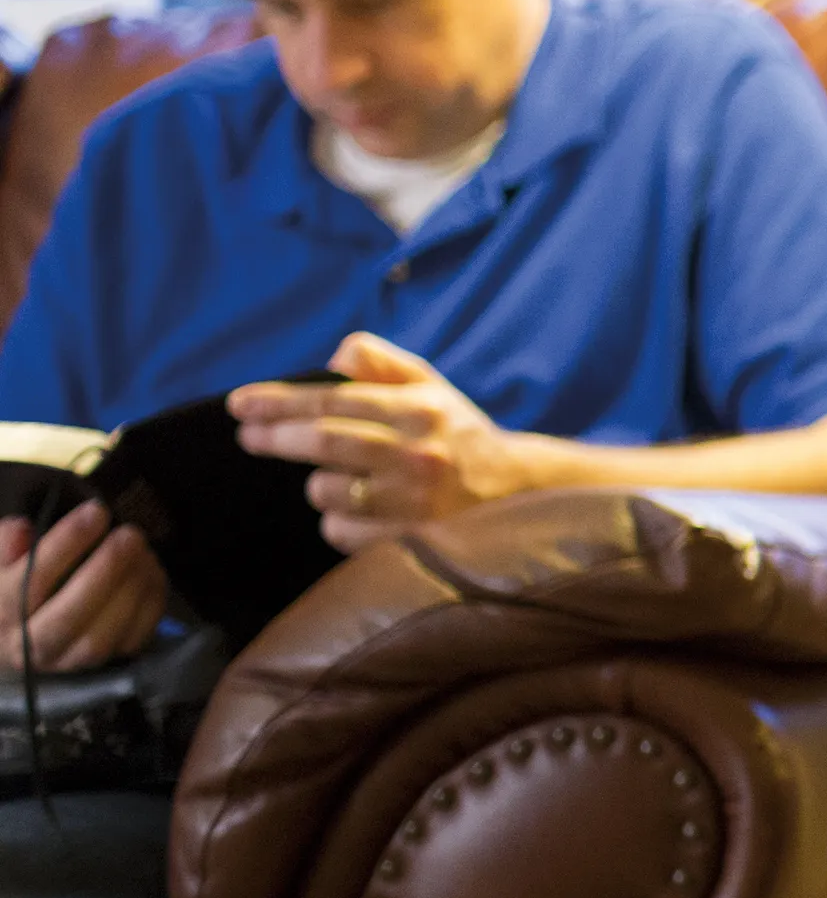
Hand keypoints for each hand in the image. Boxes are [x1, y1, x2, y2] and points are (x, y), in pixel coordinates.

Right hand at [0, 501, 166, 671]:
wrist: (23, 638)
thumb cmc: (14, 590)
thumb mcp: (0, 564)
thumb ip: (5, 545)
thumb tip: (22, 529)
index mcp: (1, 615)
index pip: (30, 581)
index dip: (65, 544)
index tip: (95, 512)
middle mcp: (29, 647)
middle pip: (69, 616)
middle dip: (106, 571)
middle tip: (129, 534)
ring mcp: (68, 662)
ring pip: (103, 636)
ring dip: (132, 588)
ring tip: (143, 550)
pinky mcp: (103, 665)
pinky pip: (132, 640)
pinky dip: (149, 604)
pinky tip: (151, 571)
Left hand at [230, 331, 532, 549]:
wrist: (516, 492)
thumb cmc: (456, 435)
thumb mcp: (430, 387)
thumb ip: (382, 362)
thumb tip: (334, 357)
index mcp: (420, 409)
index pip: (335, 401)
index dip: (280, 402)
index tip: (240, 405)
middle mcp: (418, 453)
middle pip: (325, 442)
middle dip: (276, 437)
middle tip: (249, 436)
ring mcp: (414, 501)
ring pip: (328, 492)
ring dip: (318, 486)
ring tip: (332, 480)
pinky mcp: (409, 540)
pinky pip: (342, 530)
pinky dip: (339, 521)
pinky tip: (359, 513)